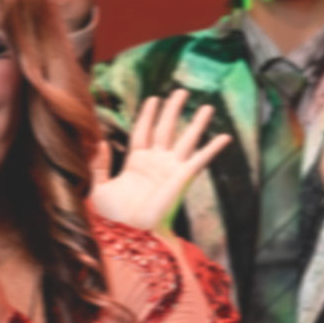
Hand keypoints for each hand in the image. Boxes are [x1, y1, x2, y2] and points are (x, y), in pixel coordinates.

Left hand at [89, 90, 231, 230]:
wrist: (129, 231)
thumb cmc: (112, 215)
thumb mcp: (98, 186)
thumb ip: (99, 164)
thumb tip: (101, 142)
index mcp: (136, 164)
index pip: (143, 131)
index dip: (148, 114)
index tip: (154, 99)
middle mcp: (156, 163)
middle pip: (166, 129)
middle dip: (173, 110)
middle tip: (181, 91)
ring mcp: (171, 169)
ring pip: (185, 139)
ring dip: (196, 123)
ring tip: (207, 106)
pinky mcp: (183, 177)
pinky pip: (200, 159)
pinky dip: (213, 148)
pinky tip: (225, 136)